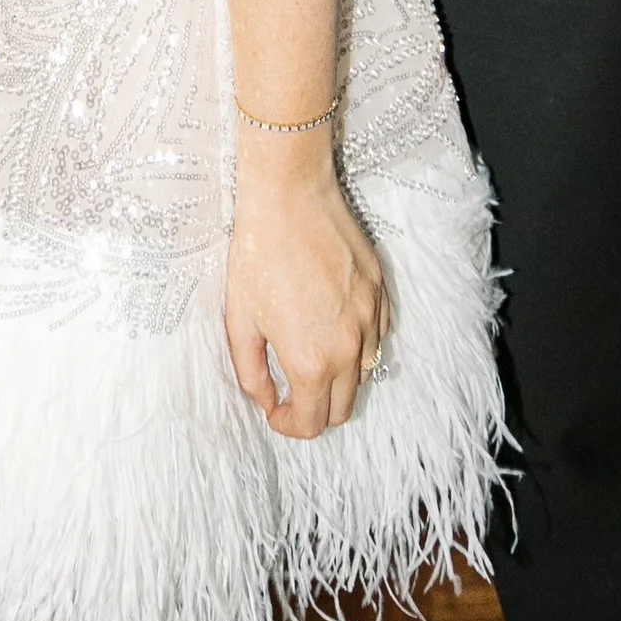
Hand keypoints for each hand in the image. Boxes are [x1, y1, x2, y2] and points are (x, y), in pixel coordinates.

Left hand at [224, 148, 387, 440]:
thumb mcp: (239, 320)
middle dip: (316, 409)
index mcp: (311, 360)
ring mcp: (371, 317)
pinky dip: (360, 344)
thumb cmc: (259, 252)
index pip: (312, 423)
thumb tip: (265, 400)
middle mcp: (349, 346)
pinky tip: (334, 325)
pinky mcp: (380, 291)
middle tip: (291, 391)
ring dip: (340, 377)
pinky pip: (379, 335)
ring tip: (311, 353)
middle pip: (344, 407)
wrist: (289, 196)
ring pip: (365, 372)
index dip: (289, 425)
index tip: (275, 410)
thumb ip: (251, 373)